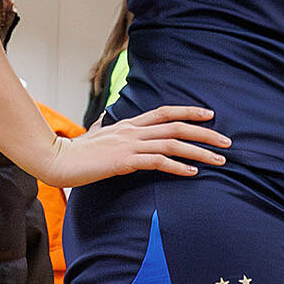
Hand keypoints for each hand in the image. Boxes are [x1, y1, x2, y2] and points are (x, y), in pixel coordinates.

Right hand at [42, 105, 227, 186]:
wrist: (55, 160)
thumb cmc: (77, 152)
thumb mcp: (99, 136)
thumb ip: (110, 130)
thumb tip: (108, 122)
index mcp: (129, 124)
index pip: (165, 112)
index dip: (189, 111)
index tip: (210, 115)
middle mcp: (133, 131)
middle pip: (177, 127)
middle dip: (205, 134)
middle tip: (227, 142)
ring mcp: (129, 145)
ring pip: (172, 144)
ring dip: (199, 152)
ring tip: (219, 160)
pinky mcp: (124, 161)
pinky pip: (157, 162)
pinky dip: (178, 166)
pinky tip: (192, 172)